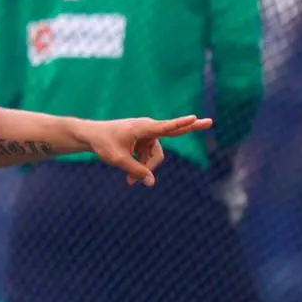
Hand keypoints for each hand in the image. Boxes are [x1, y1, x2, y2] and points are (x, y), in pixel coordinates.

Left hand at [81, 115, 212, 186]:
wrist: (91, 136)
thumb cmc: (103, 144)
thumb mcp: (118, 160)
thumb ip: (135, 171)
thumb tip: (151, 182)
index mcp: (142, 128)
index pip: (166, 127)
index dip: (181, 124)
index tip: (194, 118)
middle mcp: (147, 129)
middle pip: (165, 146)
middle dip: (184, 135)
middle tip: (210, 122)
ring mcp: (146, 135)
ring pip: (155, 157)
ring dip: (145, 169)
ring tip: (129, 182)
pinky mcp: (143, 142)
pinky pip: (148, 158)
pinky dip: (141, 167)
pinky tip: (129, 179)